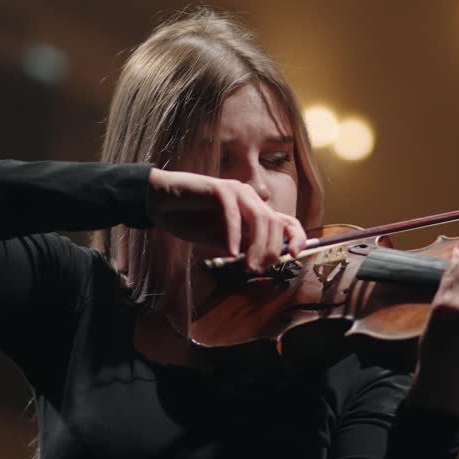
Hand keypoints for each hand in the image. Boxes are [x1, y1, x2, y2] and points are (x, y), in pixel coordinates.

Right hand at [147, 168, 306, 272]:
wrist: (161, 203)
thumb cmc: (191, 220)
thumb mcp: (223, 241)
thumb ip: (244, 248)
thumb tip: (265, 263)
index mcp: (255, 210)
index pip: (287, 222)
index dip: (297, 237)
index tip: (295, 256)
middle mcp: (251, 198)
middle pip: (277, 223)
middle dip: (271, 250)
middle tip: (257, 270)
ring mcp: (236, 191)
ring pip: (260, 218)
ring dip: (257, 246)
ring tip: (247, 266)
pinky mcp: (219, 189)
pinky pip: (233, 214)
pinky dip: (234, 235)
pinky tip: (230, 252)